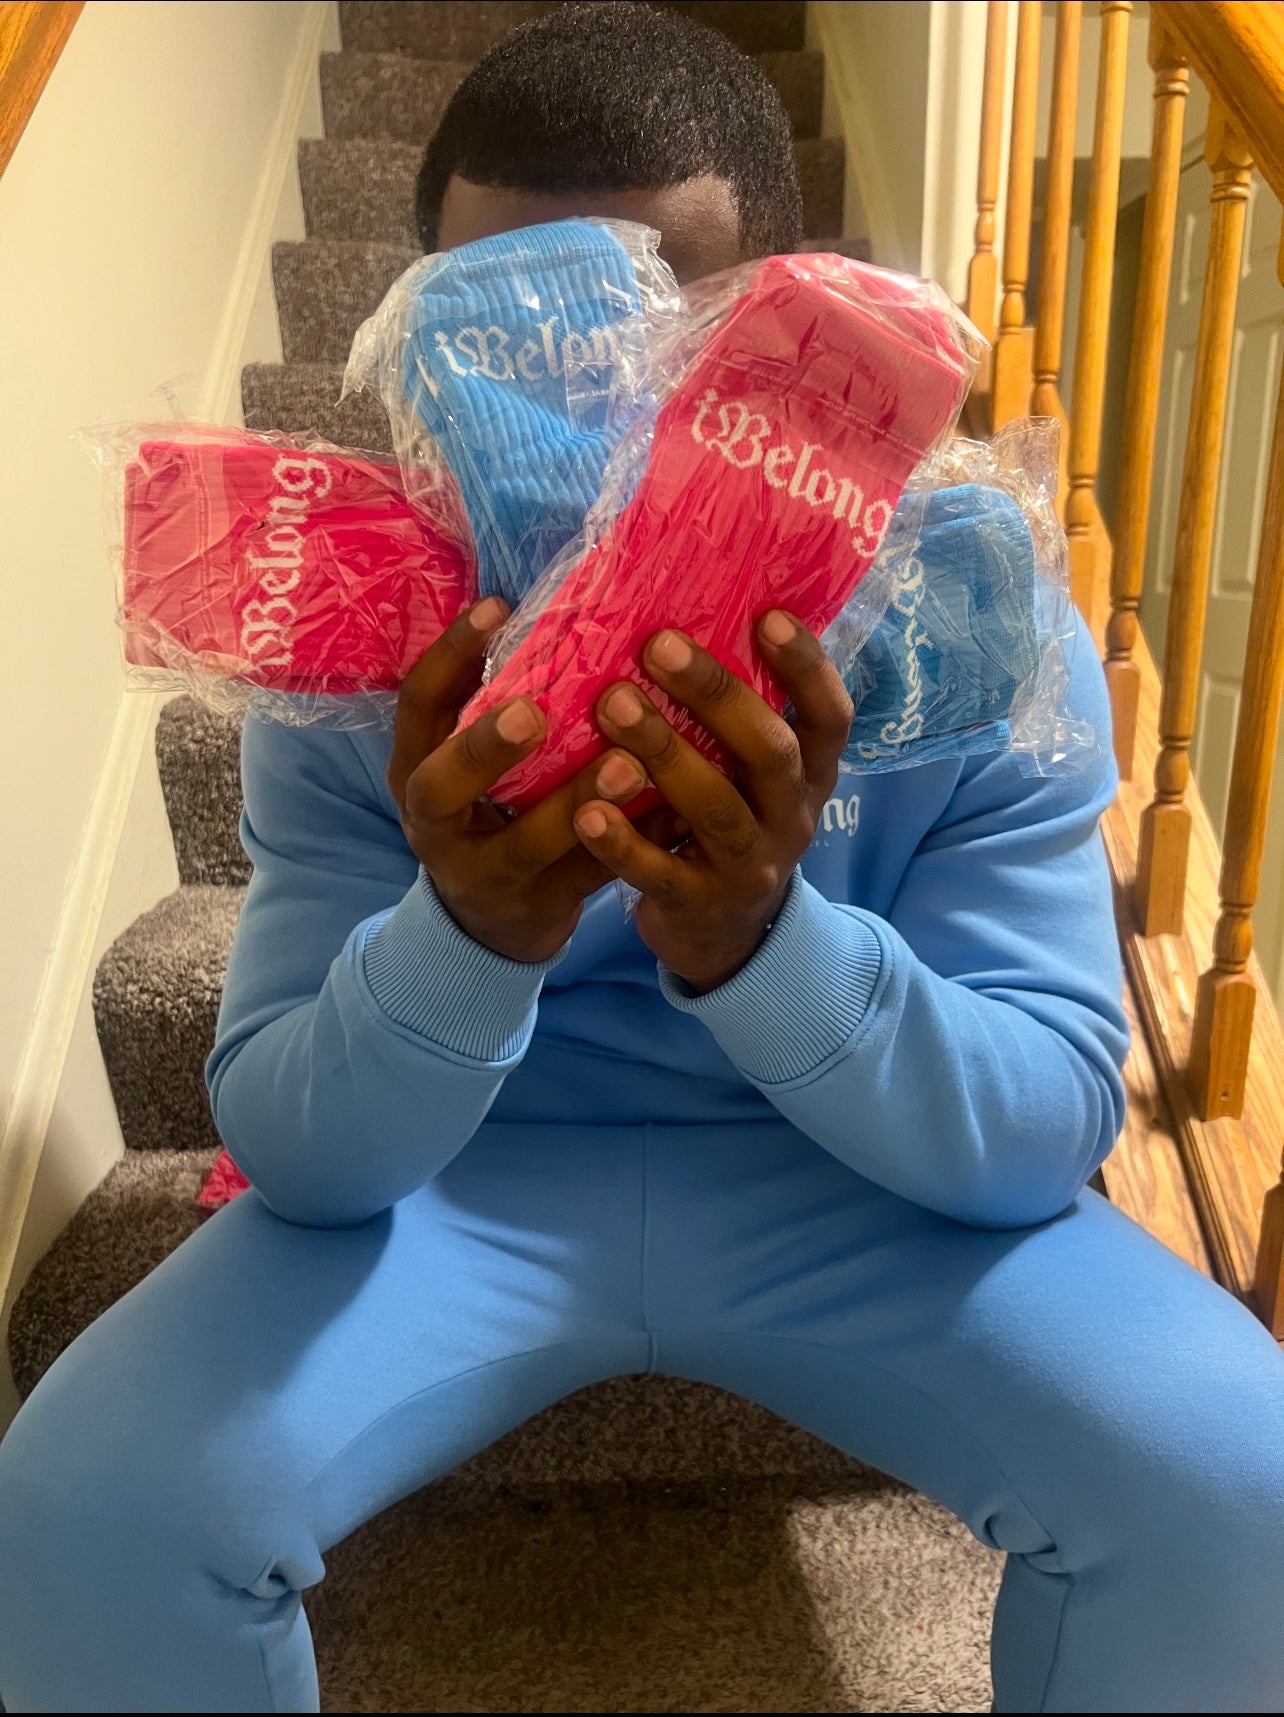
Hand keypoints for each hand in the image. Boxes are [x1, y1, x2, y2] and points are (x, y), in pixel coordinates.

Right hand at [389, 598, 658, 962]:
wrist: (488, 925)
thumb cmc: (487, 809)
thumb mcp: (464, 763)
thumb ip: (489, 703)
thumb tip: (546, 605)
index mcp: (414, 770)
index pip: (416, 707)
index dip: (449, 657)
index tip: (499, 606)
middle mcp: (434, 826)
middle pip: (440, 790)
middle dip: (484, 749)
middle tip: (533, 712)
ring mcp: (484, 876)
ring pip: (528, 845)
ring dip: (579, 802)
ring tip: (629, 762)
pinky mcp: (540, 910)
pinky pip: (590, 876)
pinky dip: (634, 842)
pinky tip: (678, 812)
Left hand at [573, 611, 854, 991]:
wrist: (727, 940)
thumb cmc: (729, 825)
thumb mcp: (752, 779)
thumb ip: (737, 720)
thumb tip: (697, 615)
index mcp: (809, 778)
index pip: (830, 717)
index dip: (806, 668)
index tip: (768, 615)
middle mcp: (790, 819)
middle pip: (769, 753)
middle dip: (716, 695)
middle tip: (656, 645)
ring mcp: (748, 866)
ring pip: (714, 808)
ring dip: (663, 753)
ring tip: (611, 703)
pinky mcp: (699, 907)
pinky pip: (660, 873)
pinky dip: (622, 843)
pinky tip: (584, 810)